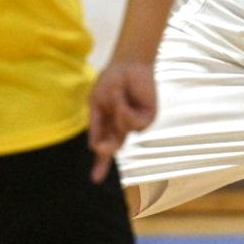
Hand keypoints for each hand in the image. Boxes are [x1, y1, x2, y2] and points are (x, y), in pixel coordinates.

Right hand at [86, 58, 155, 181]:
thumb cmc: (111, 81)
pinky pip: (134, 124)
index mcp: (108, 124)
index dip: (100, 164)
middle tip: (99, 160)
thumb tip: (96, 148)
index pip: (103, 147)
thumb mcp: (96, 103)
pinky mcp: (148, 119)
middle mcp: (122, 127)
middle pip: (113, 148)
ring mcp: (135, 124)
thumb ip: (96, 126)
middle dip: (105, 157)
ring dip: (117, 113)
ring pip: (122, 132)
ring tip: (118, 93)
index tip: (95, 180)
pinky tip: (126, 100)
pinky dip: (126, 112)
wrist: (128, 64)